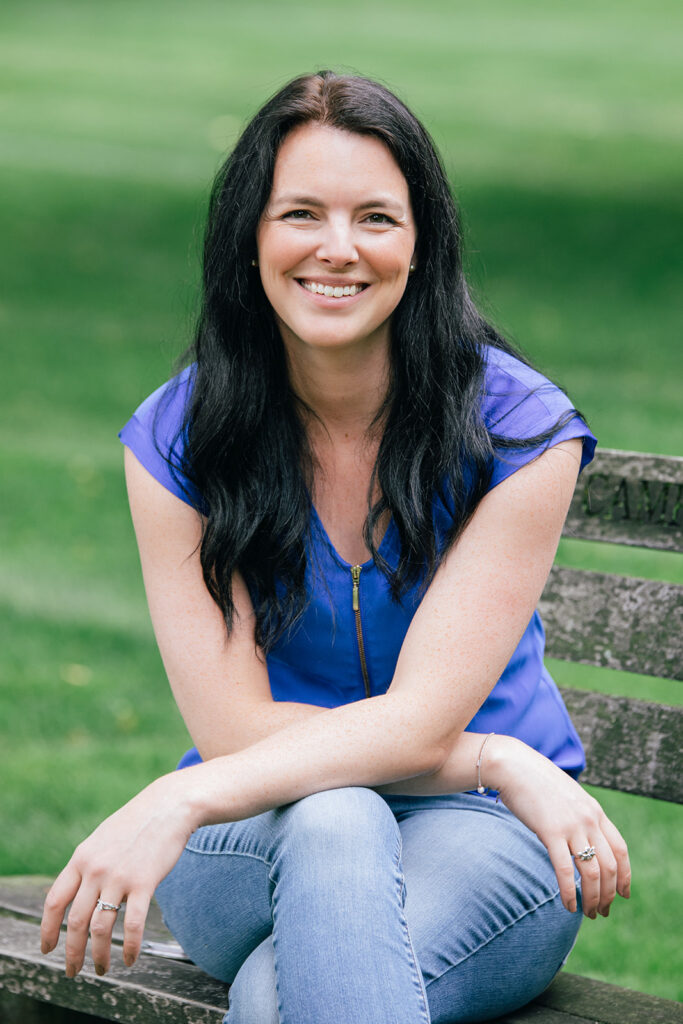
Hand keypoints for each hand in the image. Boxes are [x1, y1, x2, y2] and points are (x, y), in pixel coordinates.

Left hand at [40, 773, 196, 976]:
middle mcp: (96, 869)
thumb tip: (76, 892)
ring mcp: (119, 876)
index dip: (48, 929)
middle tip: (73, 971)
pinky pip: (133, 924)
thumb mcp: (102, 839)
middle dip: (72, 952)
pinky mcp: (144, 882)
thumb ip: (88, 864)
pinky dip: (130, 947)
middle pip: (75, 921)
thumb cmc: (137, 823)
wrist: (169, 806)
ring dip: (99, 955)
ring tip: (102, 969)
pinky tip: (131, 959)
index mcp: (81, 858)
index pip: (54, 900)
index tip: (48, 948)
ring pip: (101, 928)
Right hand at [486, 735, 630, 917]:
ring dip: (592, 898)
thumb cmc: (535, 781)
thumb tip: (581, 838)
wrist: (513, 765)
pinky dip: (569, 892)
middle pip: (610, 866)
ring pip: (592, 872)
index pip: (621, 850)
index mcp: (595, 811)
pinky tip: (568, 905)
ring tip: (587, 913)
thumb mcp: (567, 797)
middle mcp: (589, 819)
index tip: (622, 894)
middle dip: (608, 894)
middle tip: (601, 911)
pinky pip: (565, 870)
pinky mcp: (550, 832)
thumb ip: (579, 816)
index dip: (625, 876)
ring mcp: (571, 826)